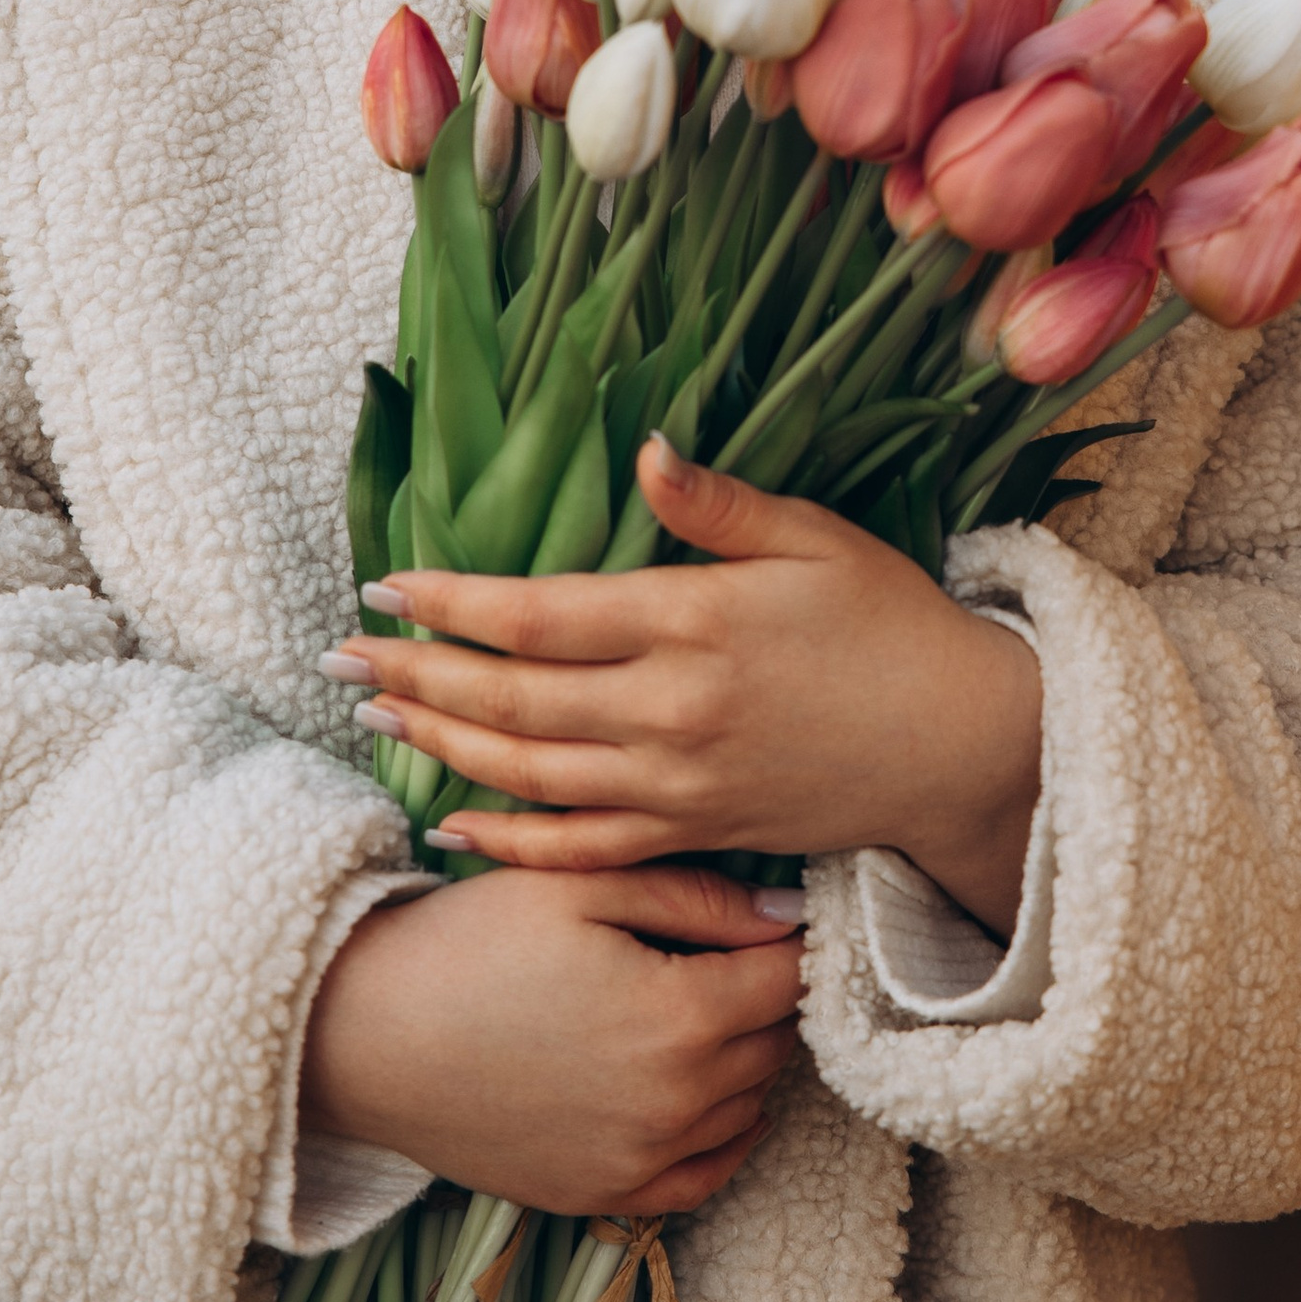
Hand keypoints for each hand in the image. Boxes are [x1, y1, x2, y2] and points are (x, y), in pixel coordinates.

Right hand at [299, 859, 804, 1218]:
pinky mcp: (601, 1197)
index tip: (775, 918)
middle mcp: (674, 1105)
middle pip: (774, 1044)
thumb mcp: (582, 886)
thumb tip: (791, 914)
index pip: (788, 980)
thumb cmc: (469, 943)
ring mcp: (639, 1162)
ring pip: (747, 1106)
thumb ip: (699, 897)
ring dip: (741, 1059)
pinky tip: (700, 1092)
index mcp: (679, 1018)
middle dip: (764, 996)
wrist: (366, 1036)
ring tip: (698, 1009)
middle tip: (730, 954)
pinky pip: (703, 1176)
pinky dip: (719, 1134)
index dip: (790, 940)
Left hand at [336, 437, 1043, 939]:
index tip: (387, 588)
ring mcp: (677, 784)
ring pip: (529, 774)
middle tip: (342, 658)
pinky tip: (454, 825)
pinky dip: (511, 844)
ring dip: (443, 747)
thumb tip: (643, 450)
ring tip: (376, 719)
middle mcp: (672, 712)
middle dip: (417, 676)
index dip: (453, 603)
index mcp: (695, 624)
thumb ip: (718, 506)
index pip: (541, 614)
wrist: (958, 745)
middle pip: (513, 697)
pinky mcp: (693, 834)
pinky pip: (581, 851)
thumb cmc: (888, 623)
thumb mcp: (815, 540)